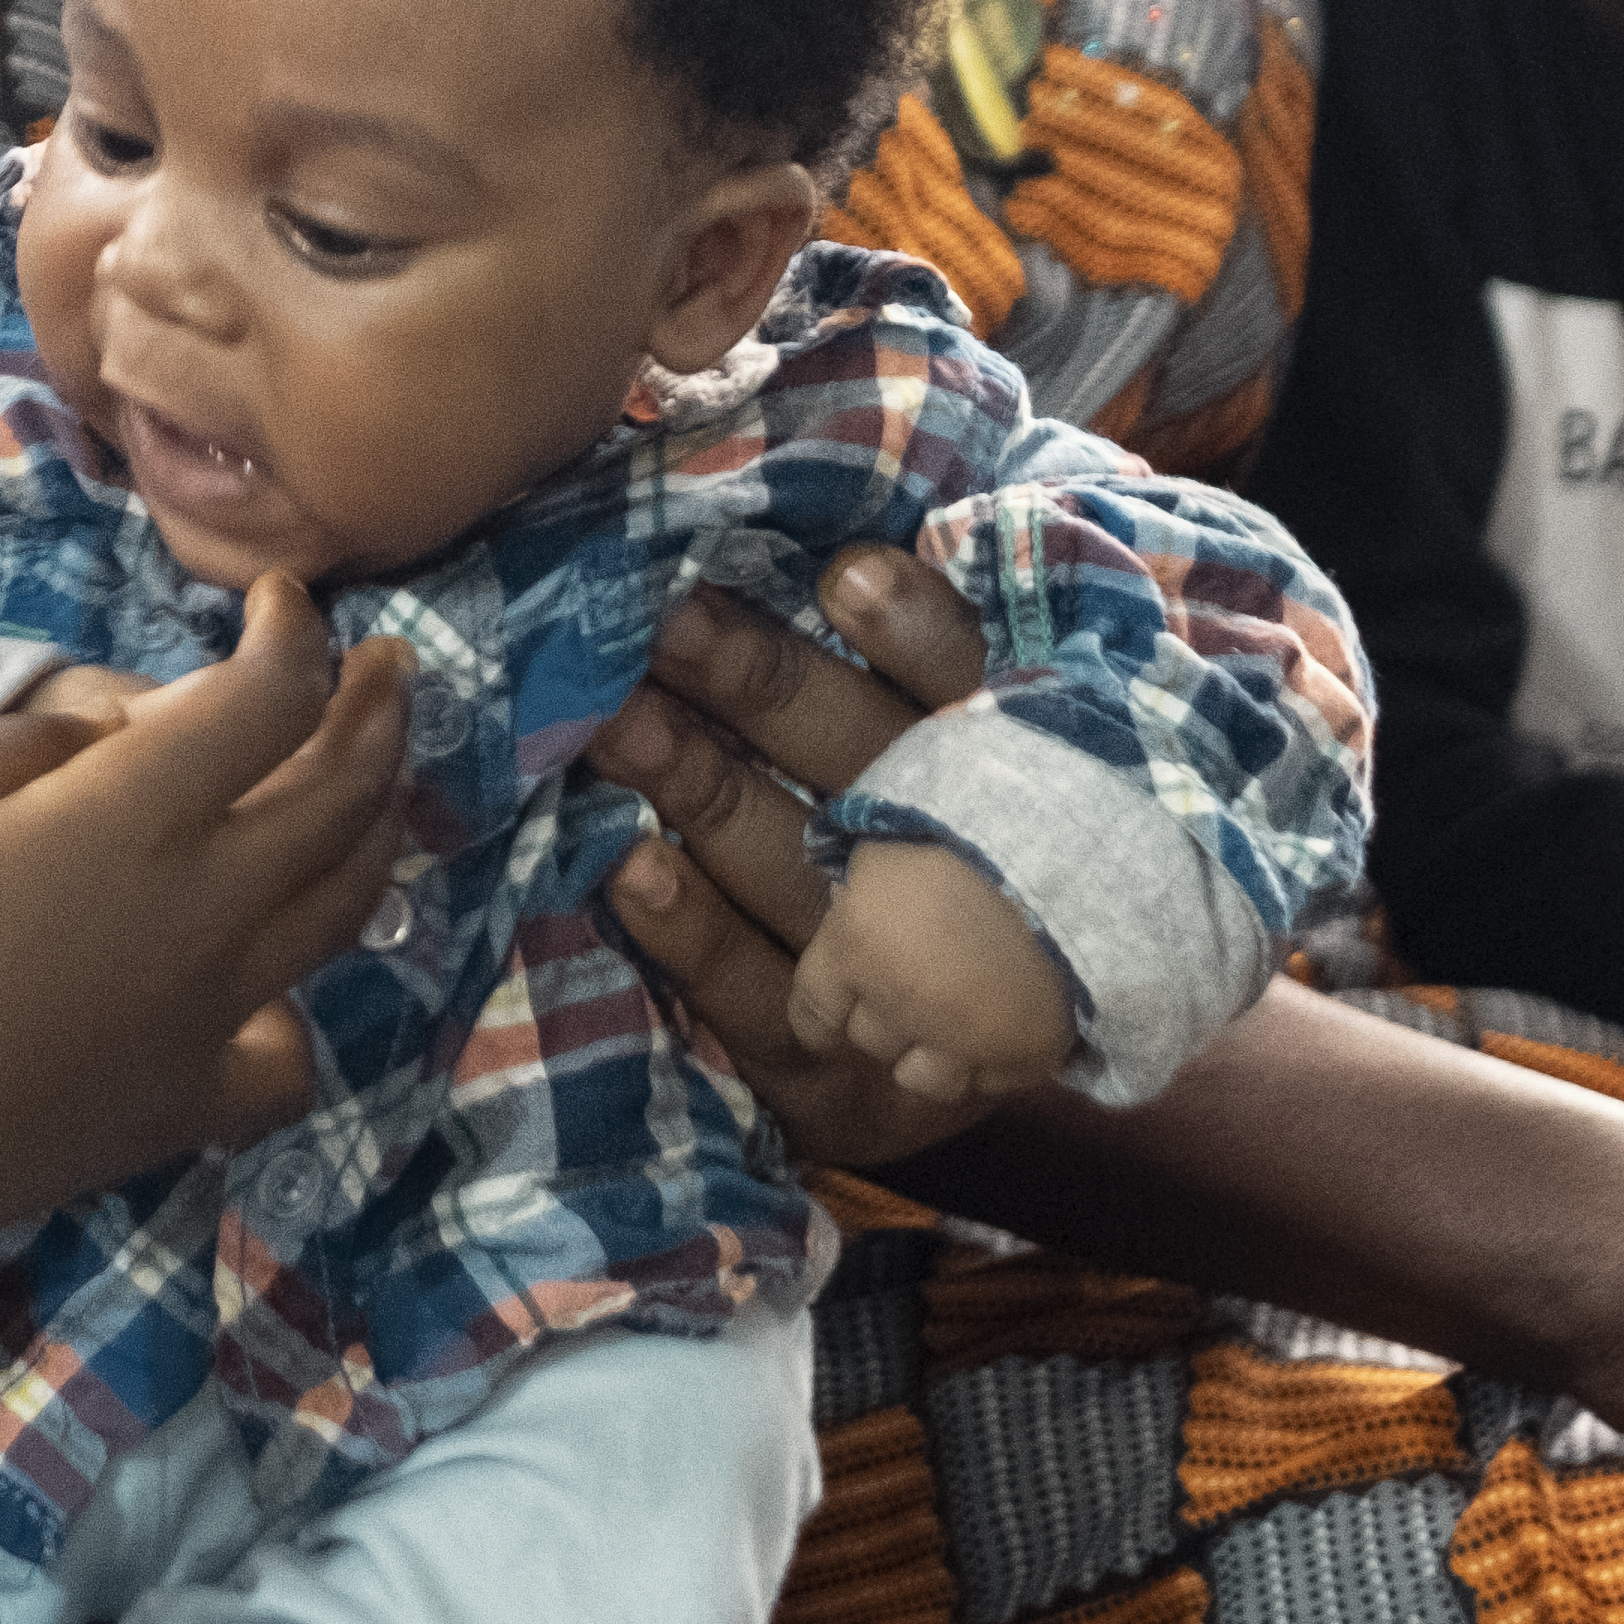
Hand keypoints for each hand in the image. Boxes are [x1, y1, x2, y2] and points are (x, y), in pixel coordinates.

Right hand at [0, 580, 411, 1422]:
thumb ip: (42, 743)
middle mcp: (217, 901)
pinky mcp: (202, 1096)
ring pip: (351, 900)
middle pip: (344, 789)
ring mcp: (224, 1006)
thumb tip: (127, 736)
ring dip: (380, 822)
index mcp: (145, 813)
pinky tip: (280, 986)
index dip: (291, 632)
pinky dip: (304, 1007)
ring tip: (377, 783)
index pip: (270, 695)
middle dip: (378, 708)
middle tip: (386, 666)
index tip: (280, 602)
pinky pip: (294, 1051)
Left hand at [580, 546, 1005, 1164]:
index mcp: (1009, 777)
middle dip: (757, 685)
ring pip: (791, 863)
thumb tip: (831, 534)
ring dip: (697, 786)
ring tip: (613, 718)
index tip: (842, 573)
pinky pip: (755, 990)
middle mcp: (965, 878)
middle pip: (862, 764)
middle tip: (662, 617)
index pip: (971, 690)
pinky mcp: (837, 1076)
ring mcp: (904, 986)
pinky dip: (691, 928)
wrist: (995, 1090)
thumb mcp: (978, 752)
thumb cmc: (963, 864)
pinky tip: (625, 865)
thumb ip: (923, 657)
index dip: (914, 634)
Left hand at [787, 840, 1078, 1106]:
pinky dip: (995, 1060)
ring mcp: (960, 1041)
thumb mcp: (893, 842)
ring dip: (938, 1055)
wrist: (1077, 858)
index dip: (828, 1016)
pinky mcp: (1021, 1058)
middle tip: (925, 984)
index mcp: (853, 946)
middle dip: (891, 1020)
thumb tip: (844, 897)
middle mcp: (897, 1005)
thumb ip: (861, 884)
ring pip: (926, 1080)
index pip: (812, 1016)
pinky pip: (990, 1082)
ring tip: (964, 1016)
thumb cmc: (973, 832)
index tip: (842, 1010)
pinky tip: (1009, 1019)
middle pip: (872, 1043)